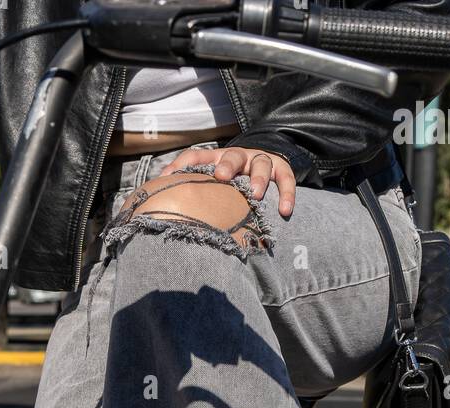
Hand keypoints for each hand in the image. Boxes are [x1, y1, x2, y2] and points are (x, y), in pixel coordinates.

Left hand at [159, 145, 295, 216]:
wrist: (269, 163)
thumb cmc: (234, 182)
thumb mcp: (212, 183)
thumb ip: (192, 190)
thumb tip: (162, 199)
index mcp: (217, 159)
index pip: (197, 155)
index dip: (182, 164)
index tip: (169, 177)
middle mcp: (239, 157)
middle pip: (232, 155)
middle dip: (227, 165)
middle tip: (222, 177)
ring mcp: (261, 161)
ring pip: (261, 164)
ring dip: (258, 178)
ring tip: (256, 195)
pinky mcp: (281, 169)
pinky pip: (286, 179)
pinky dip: (287, 194)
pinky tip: (285, 211)